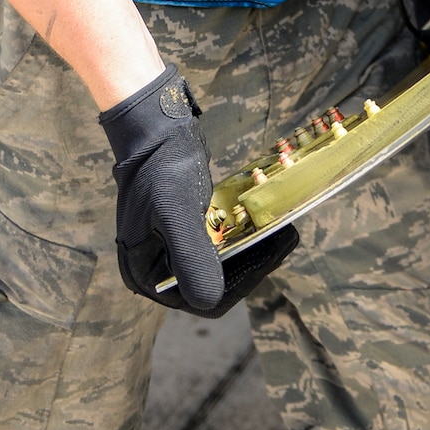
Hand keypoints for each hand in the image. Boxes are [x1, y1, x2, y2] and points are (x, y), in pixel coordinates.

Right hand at [100, 64, 298, 316]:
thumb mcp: (176, 212)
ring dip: (250, 249)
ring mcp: (169, 250)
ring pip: (218, 263)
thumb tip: (207, 300)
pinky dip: (241, 236)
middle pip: (211, 281)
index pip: (199, 295)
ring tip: (281, 229)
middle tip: (285, 237)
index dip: (239, 282)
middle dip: (251, 262)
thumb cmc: (160, 167)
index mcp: (144, 272)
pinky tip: (264, 222)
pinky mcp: (183, 232)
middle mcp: (155, 268)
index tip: (269, 257)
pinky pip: (216, 244)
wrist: (153, 128)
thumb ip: (191, 257)